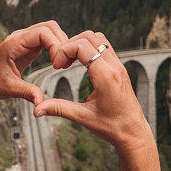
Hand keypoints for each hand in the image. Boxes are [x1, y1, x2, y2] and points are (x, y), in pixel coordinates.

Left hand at [0, 21, 67, 121]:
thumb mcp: (9, 89)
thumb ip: (27, 93)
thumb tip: (41, 102)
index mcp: (14, 43)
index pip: (42, 32)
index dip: (55, 44)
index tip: (58, 63)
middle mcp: (20, 37)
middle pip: (49, 27)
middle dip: (61, 42)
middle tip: (65, 63)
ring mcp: (25, 40)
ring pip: (50, 31)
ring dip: (60, 44)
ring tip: (62, 64)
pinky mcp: (28, 46)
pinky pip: (47, 39)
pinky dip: (56, 47)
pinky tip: (57, 62)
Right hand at [33, 31, 153, 152]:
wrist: (133, 132)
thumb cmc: (112, 127)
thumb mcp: (83, 118)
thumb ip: (59, 109)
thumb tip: (37, 109)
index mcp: (106, 77)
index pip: (82, 46)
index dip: (64, 51)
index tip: (56, 66)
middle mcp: (115, 67)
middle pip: (89, 37)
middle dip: (69, 45)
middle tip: (60, 63)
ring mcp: (119, 66)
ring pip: (98, 38)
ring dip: (80, 44)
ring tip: (69, 61)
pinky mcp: (120, 68)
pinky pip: (104, 47)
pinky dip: (89, 48)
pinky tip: (80, 63)